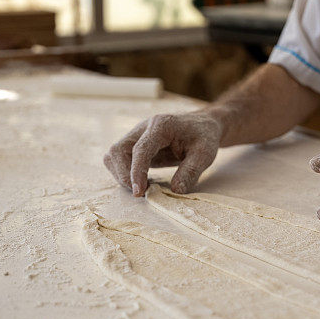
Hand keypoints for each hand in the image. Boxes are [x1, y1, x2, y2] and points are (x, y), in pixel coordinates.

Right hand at [103, 112, 222, 196]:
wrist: (201, 125)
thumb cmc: (203, 137)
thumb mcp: (205, 154)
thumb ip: (191, 171)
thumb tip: (175, 191)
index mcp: (161, 125)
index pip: (140, 148)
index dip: (137, 171)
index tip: (139, 192)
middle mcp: (143, 128)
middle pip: (118, 150)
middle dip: (124, 175)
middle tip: (141, 193)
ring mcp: (136, 135)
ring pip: (114, 155)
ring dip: (121, 175)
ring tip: (142, 188)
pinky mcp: (134, 145)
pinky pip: (119, 159)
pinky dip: (124, 173)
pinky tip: (142, 182)